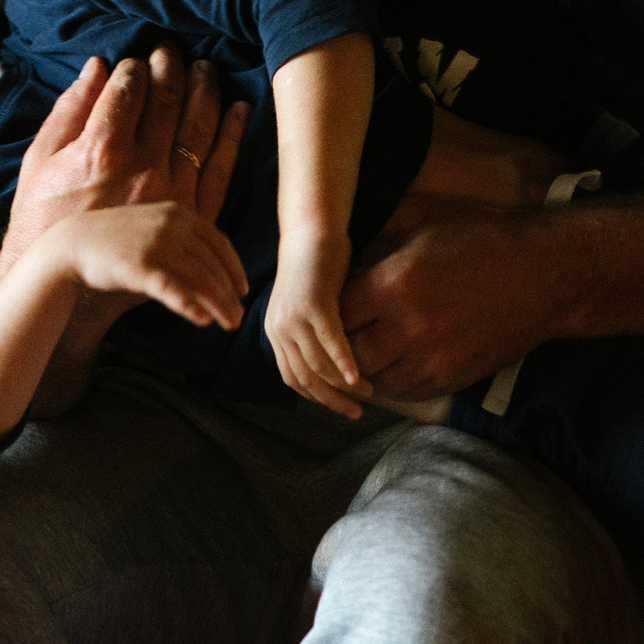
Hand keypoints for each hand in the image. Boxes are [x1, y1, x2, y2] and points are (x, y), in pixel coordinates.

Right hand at [0, 44, 249, 280]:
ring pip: (198, 131)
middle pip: (168, 103)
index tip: (139, 60)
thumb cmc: (41, 221)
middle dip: (173, 70)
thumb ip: (68, 111)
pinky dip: (231, 137)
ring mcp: (170, 194)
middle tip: (176, 53)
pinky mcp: (190, 220)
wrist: (63, 283)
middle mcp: (141, 167)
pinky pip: (219, 171)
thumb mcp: (39, 161)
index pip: (129, 90)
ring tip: (208, 72)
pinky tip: (238, 112)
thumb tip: (96, 67)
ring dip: (206, 94)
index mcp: (101, 149)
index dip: (136, 67)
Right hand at [49, 203, 247, 331]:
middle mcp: (172, 224)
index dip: (234, 267)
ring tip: (228, 323)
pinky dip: (191, 305)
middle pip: (212, 263)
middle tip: (239, 316)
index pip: (218, 242)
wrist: (72, 243)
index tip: (243, 289)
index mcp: (178, 213)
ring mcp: (156, 244)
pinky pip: (173, 289)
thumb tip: (209, 271)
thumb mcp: (153, 229)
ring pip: (199, 278)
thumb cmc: (115, 242)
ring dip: (218, 303)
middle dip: (229, 292)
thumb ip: (180, 241)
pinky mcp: (141, 266)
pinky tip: (202, 321)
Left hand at [266, 231, 366, 416]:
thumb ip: (313, 334)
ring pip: (318, 365)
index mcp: (275, 332)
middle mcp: (279, 329)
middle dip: (331, 400)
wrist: (310, 229)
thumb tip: (334, 365)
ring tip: (367, 394)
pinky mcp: (313, 304)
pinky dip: (345, 362)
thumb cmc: (316, 267)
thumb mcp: (309, 305)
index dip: (317, 397)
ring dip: (343, 386)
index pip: (293, 378)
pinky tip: (360, 378)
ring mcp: (294, 317)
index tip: (340, 407)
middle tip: (356, 413)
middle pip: (304, 379)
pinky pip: (330, 342)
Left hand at [340, 193, 559, 402]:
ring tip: (357, 352)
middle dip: (339, 343)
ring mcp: (433, 358)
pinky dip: (390, 383)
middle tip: (338, 331)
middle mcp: (409, 327)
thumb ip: (378, 228)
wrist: (545, 273)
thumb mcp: (425, 216)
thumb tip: (345, 237)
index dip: (327, 309)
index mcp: (396, 283)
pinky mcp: (454, 377)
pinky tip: (387, 367)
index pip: (336, 311)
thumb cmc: (483, 237)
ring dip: (362, 368)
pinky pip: (406, 392)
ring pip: (373, 380)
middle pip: (348, 352)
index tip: (328, 302)